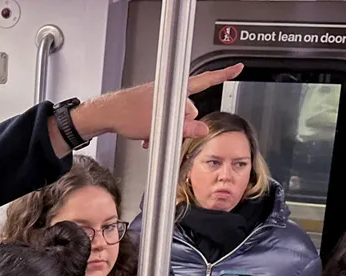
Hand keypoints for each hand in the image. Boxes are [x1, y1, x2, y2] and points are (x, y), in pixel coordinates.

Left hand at [69, 63, 243, 145]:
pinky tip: (149, 137)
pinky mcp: (152, 104)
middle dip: (183, 123)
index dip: (223, 74)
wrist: (108, 113)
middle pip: (190, 108)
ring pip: (175, 116)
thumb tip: (202, 128)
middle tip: (167, 132)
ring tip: (152, 135)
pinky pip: (164, 116)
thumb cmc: (127, 114)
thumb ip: (184, 127)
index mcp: (175, 89)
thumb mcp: (160, 125)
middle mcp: (169, 89)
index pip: (205, 80)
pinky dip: (159, 127)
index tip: (238, 68)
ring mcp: (160, 96)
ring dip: (168, 128)